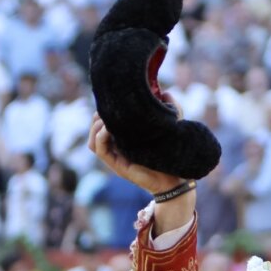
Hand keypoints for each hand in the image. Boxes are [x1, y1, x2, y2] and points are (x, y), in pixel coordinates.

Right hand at [87, 92, 195, 234]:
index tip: (112, 100)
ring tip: (106, 119)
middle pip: (95, 130)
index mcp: (126, 138)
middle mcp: (118, 147)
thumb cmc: (173, 152)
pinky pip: (100, 150)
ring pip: (93, 140)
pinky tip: (109, 128)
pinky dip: (100, 137)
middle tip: (109, 108)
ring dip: (95, 127)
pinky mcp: (118, 166)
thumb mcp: (171, 125)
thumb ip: (170, 107)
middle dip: (97, 117)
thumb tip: (166, 91)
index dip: (104, 111)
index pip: (105, 123)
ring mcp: (117, 157)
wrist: (177, 179)